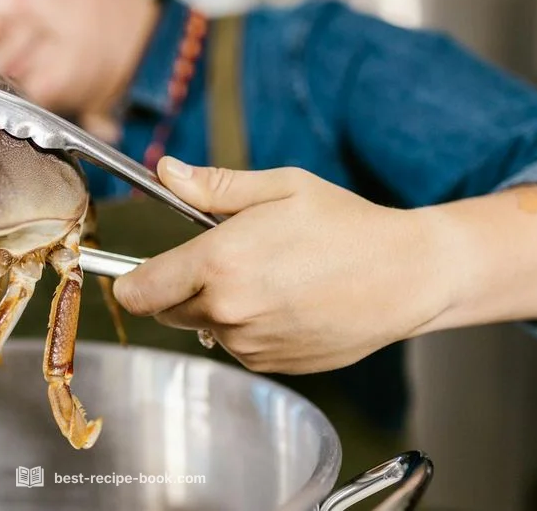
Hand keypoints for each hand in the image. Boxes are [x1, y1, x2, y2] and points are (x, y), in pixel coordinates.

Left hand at [112, 156, 452, 374]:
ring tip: (268, 276)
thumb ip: (213, 186)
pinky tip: (286, 301)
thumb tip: (164, 171)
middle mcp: (228, 312)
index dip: (130, 280)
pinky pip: (238, 347)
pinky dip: (247, 327)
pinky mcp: (273, 365)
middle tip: (224, 258)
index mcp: (220, 263)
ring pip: (203, 328)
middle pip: (166, 310)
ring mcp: (250, 344)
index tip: (136, 270)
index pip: (137, 290)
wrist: (407, 276)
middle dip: (180, 286)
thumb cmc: (346, 224)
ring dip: (217, 307)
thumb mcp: (280, 188)